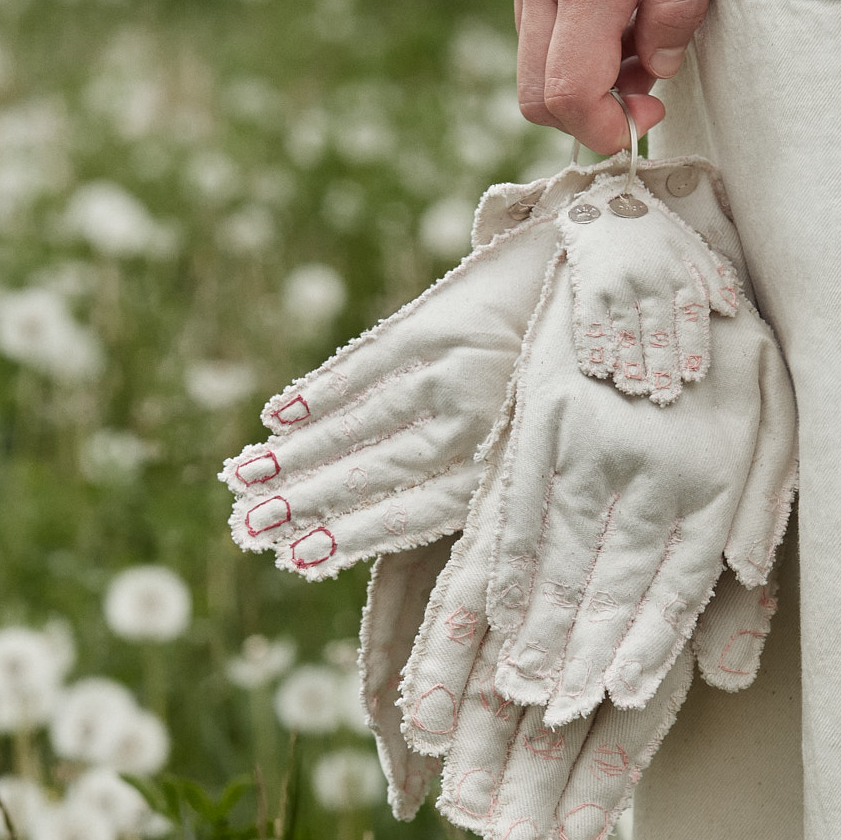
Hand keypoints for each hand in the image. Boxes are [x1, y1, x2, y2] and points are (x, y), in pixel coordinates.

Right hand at [219, 211, 560, 576]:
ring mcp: (452, 369)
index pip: (413, 512)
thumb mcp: (540, 446)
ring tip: (245, 476)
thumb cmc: (563, 381)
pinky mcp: (435, 323)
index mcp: (501, 464)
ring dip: (298, 450)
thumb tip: (419, 541)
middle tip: (248, 525)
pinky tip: (279, 415)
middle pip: (376, 471)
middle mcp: (474, 420)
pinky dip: (320, 389)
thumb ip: (486, 489)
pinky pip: (366, 363)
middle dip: (307, 500)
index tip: (297, 558)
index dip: (352, 535)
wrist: (596, 282)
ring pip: (362, 421)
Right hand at [504, 0, 717, 156]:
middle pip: (534, 92)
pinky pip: (535, 13)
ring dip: (584, 70)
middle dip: (589, 113)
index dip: (605, 128)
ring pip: (531, 56)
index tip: (648, 116)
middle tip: (648, 90)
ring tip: (644, 32)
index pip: (568, 92)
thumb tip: (658, 65)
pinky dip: (572, 31)